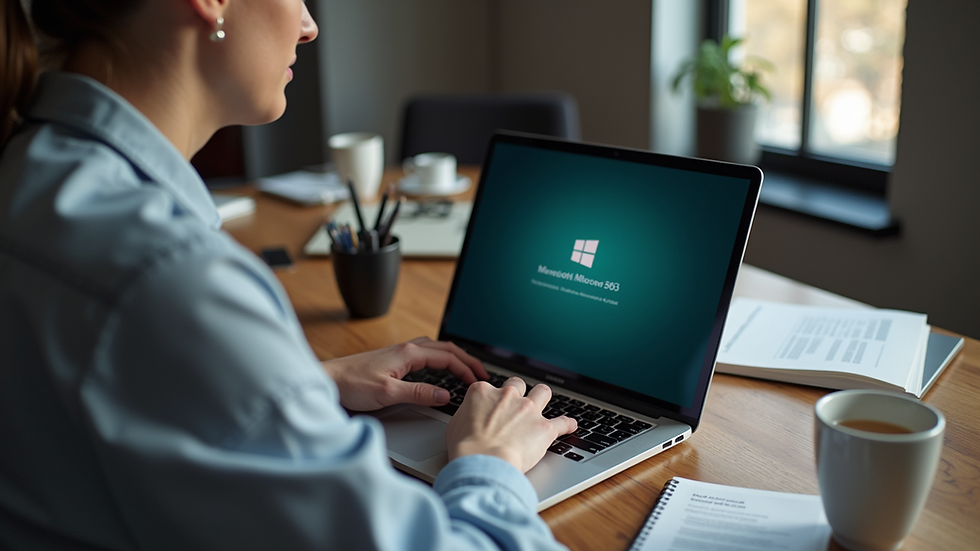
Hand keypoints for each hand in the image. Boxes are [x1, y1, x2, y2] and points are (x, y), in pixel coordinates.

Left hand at [321, 337, 487, 410]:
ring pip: (436, 349)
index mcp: (409, 353)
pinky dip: (440, 358)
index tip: (478, 381)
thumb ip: (419, 394)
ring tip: (466, 369)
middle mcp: (406, 348)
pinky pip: (425, 353)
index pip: (448, 357)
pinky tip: (439, 368)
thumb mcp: (388, 393)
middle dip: (466, 360)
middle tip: (481, 373)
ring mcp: (400, 352)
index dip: (466, 369)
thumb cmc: (352, 385)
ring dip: (454, 357)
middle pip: (446, 349)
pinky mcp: (393, 359)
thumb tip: (445, 395)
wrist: (327, 380)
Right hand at [446, 377, 576, 472]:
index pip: (490, 387)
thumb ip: (467, 413)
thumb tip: (470, 416)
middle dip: (519, 393)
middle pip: (518, 384)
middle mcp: (508, 396)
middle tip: (517, 404)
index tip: (492, 408)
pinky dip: (568, 424)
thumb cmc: (465, 447)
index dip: (492, 399)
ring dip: (543, 397)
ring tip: (544, 403)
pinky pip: (563, 422)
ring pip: (543, 391)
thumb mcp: (455, 424)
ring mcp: (528, 409)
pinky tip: (571, 426)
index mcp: (484, 392)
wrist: (482, 462)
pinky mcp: (544, 427)